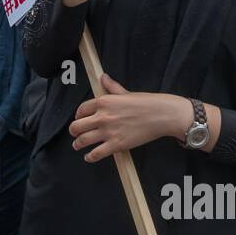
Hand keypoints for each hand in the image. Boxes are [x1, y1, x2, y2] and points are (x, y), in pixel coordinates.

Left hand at [69, 76, 184, 161]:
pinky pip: (96, 154)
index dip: (78, 115)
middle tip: (75, 134)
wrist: (161, 115)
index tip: (79, 119)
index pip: (81, 109)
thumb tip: (103, 77)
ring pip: (83, 140)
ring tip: (77, 145)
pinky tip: (88, 157)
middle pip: (77, 126)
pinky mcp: (116, 145)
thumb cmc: (146, 103)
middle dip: (74, 131)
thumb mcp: (125, 92)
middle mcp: (102, 116)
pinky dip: (89, 157)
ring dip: (77, 144)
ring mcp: (108, 131)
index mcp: (103, 101)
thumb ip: (111, 87)